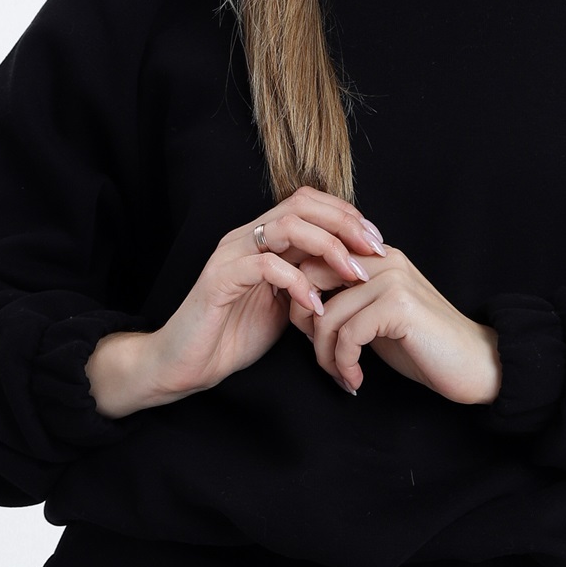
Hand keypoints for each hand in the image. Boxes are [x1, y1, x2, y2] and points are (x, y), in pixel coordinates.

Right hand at [144, 187, 386, 397]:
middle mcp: (246, 238)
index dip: (347, 216)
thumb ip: (312, 281)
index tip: (377, 243)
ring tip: (354, 276)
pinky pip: (265, 267)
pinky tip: (316, 306)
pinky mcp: (219, 280)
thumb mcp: (287, 305)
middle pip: (302, 205)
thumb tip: (355, 272)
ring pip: (287, 227)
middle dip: (346, 224)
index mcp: (262, 238)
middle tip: (374, 252)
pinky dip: (298, 284)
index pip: (309, 202)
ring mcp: (231, 255)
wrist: (188, 364)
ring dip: (329, 248)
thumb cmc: (236, 334)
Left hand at [289, 245, 501, 403]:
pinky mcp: (399, 305)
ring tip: (342, 375)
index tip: (312, 339)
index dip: (301, 302)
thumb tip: (300, 309)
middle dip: (304, 324)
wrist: (476, 364)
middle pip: (311, 280)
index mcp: (377, 257)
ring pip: (327, 314)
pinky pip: (348, 334)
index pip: (314, 262)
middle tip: (323, 358)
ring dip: (326, 355)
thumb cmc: (424, 346)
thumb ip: (346, 304)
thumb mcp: (377, 320)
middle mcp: (384, 260)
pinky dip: (344, 363)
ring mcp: (393, 280)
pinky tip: (355, 379)